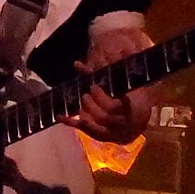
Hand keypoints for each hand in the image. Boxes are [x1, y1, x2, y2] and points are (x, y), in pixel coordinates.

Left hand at [60, 27, 153, 143]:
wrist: (135, 124)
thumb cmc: (131, 99)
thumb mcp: (124, 84)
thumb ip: (110, 69)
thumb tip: (94, 56)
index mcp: (130, 109)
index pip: (116, 106)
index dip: (102, 97)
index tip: (93, 86)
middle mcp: (121, 123)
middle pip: (104, 117)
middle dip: (92, 104)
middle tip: (86, 92)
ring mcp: (110, 132)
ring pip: (95, 127)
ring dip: (84, 113)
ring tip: (81, 100)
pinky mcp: (99, 136)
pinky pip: (84, 132)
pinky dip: (71, 123)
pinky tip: (59, 115)